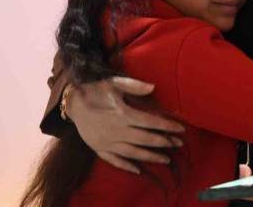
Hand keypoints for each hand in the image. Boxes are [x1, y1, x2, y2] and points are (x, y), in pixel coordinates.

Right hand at [66, 76, 184, 173]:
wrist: (71, 102)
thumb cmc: (95, 89)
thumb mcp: (114, 83)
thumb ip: (134, 86)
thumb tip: (153, 87)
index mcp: (123, 114)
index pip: (151, 122)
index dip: (167, 126)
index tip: (181, 129)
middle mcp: (117, 131)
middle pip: (145, 139)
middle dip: (164, 142)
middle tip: (179, 144)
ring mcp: (107, 142)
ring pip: (133, 153)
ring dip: (151, 156)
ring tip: (166, 159)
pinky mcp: (99, 149)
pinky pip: (115, 160)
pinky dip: (127, 166)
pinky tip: (138, 170)